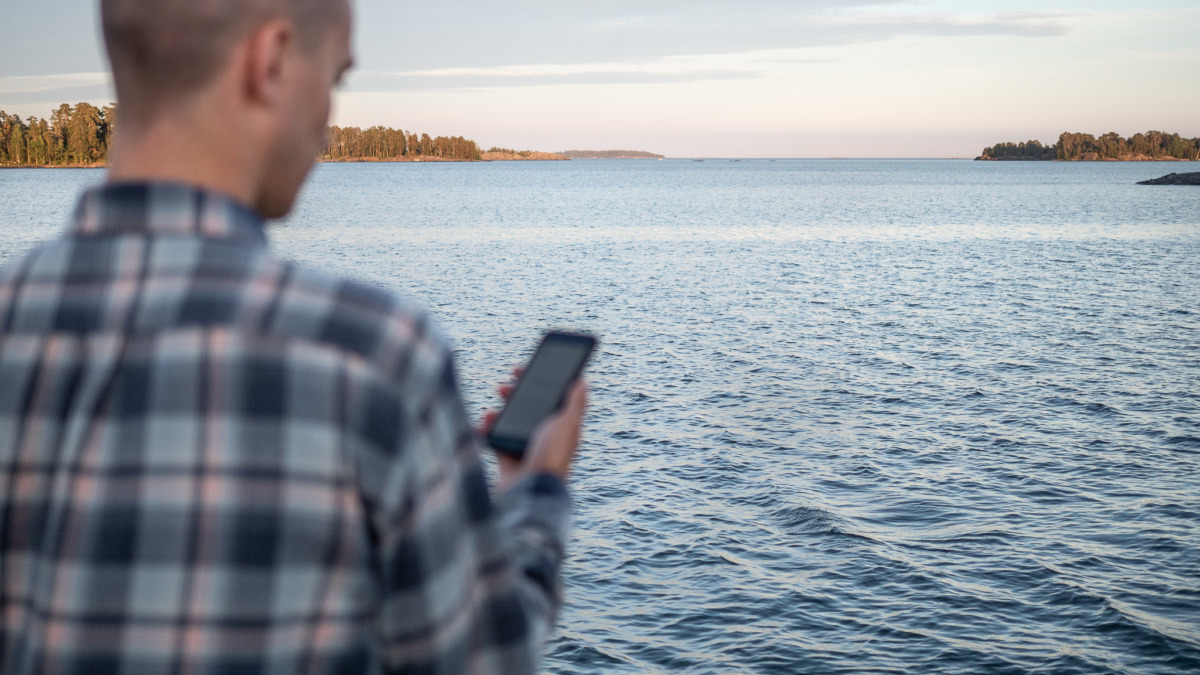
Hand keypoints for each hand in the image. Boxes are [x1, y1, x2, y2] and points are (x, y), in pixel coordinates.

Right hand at [480, 370, 587, 490]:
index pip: (549, 398)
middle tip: (504, 385)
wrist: (532, 490)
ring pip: (508, 421)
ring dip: (498, 412)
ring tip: (492, 411)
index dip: (538, 382)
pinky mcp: (507, 458)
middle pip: (526, 407)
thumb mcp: (568, 424)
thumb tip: (583, 381)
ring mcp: (524, 446)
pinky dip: (486, 430)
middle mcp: (542, 435)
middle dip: (514, 394)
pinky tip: (484, 424)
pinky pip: (493, 439)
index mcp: (560, 426)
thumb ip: (575, 402)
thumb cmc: (554, 456)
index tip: (525, 368)